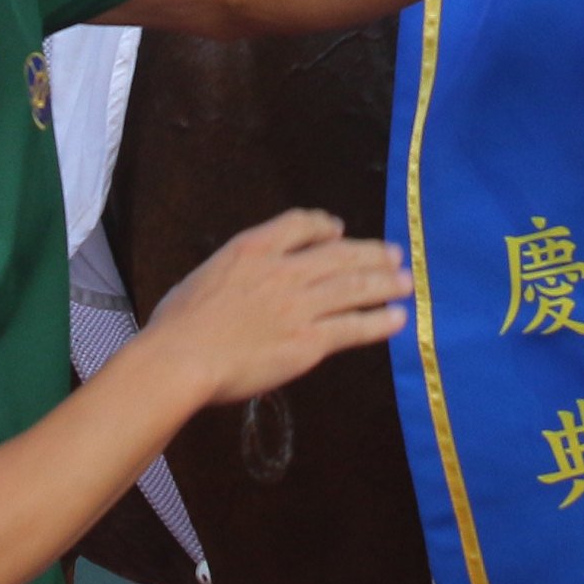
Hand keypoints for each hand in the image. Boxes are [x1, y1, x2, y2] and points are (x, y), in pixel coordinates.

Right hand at [140, 208, 412, 405]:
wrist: (181, 359)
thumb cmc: (178, 324)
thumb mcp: (206, 276)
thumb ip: (235, 272)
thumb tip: (243, 280)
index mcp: (253, 248)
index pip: (300, 224)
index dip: (325, 226)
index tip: (339, 232)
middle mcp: (284, 270)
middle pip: (339, 254)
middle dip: (371, 254)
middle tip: (394, 255)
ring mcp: (300, 305)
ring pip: (354, 287)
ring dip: (385, 283)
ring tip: (406, 282)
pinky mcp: (309, 341)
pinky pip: (353, 327)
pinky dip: (379, 322)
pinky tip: (396, 319)